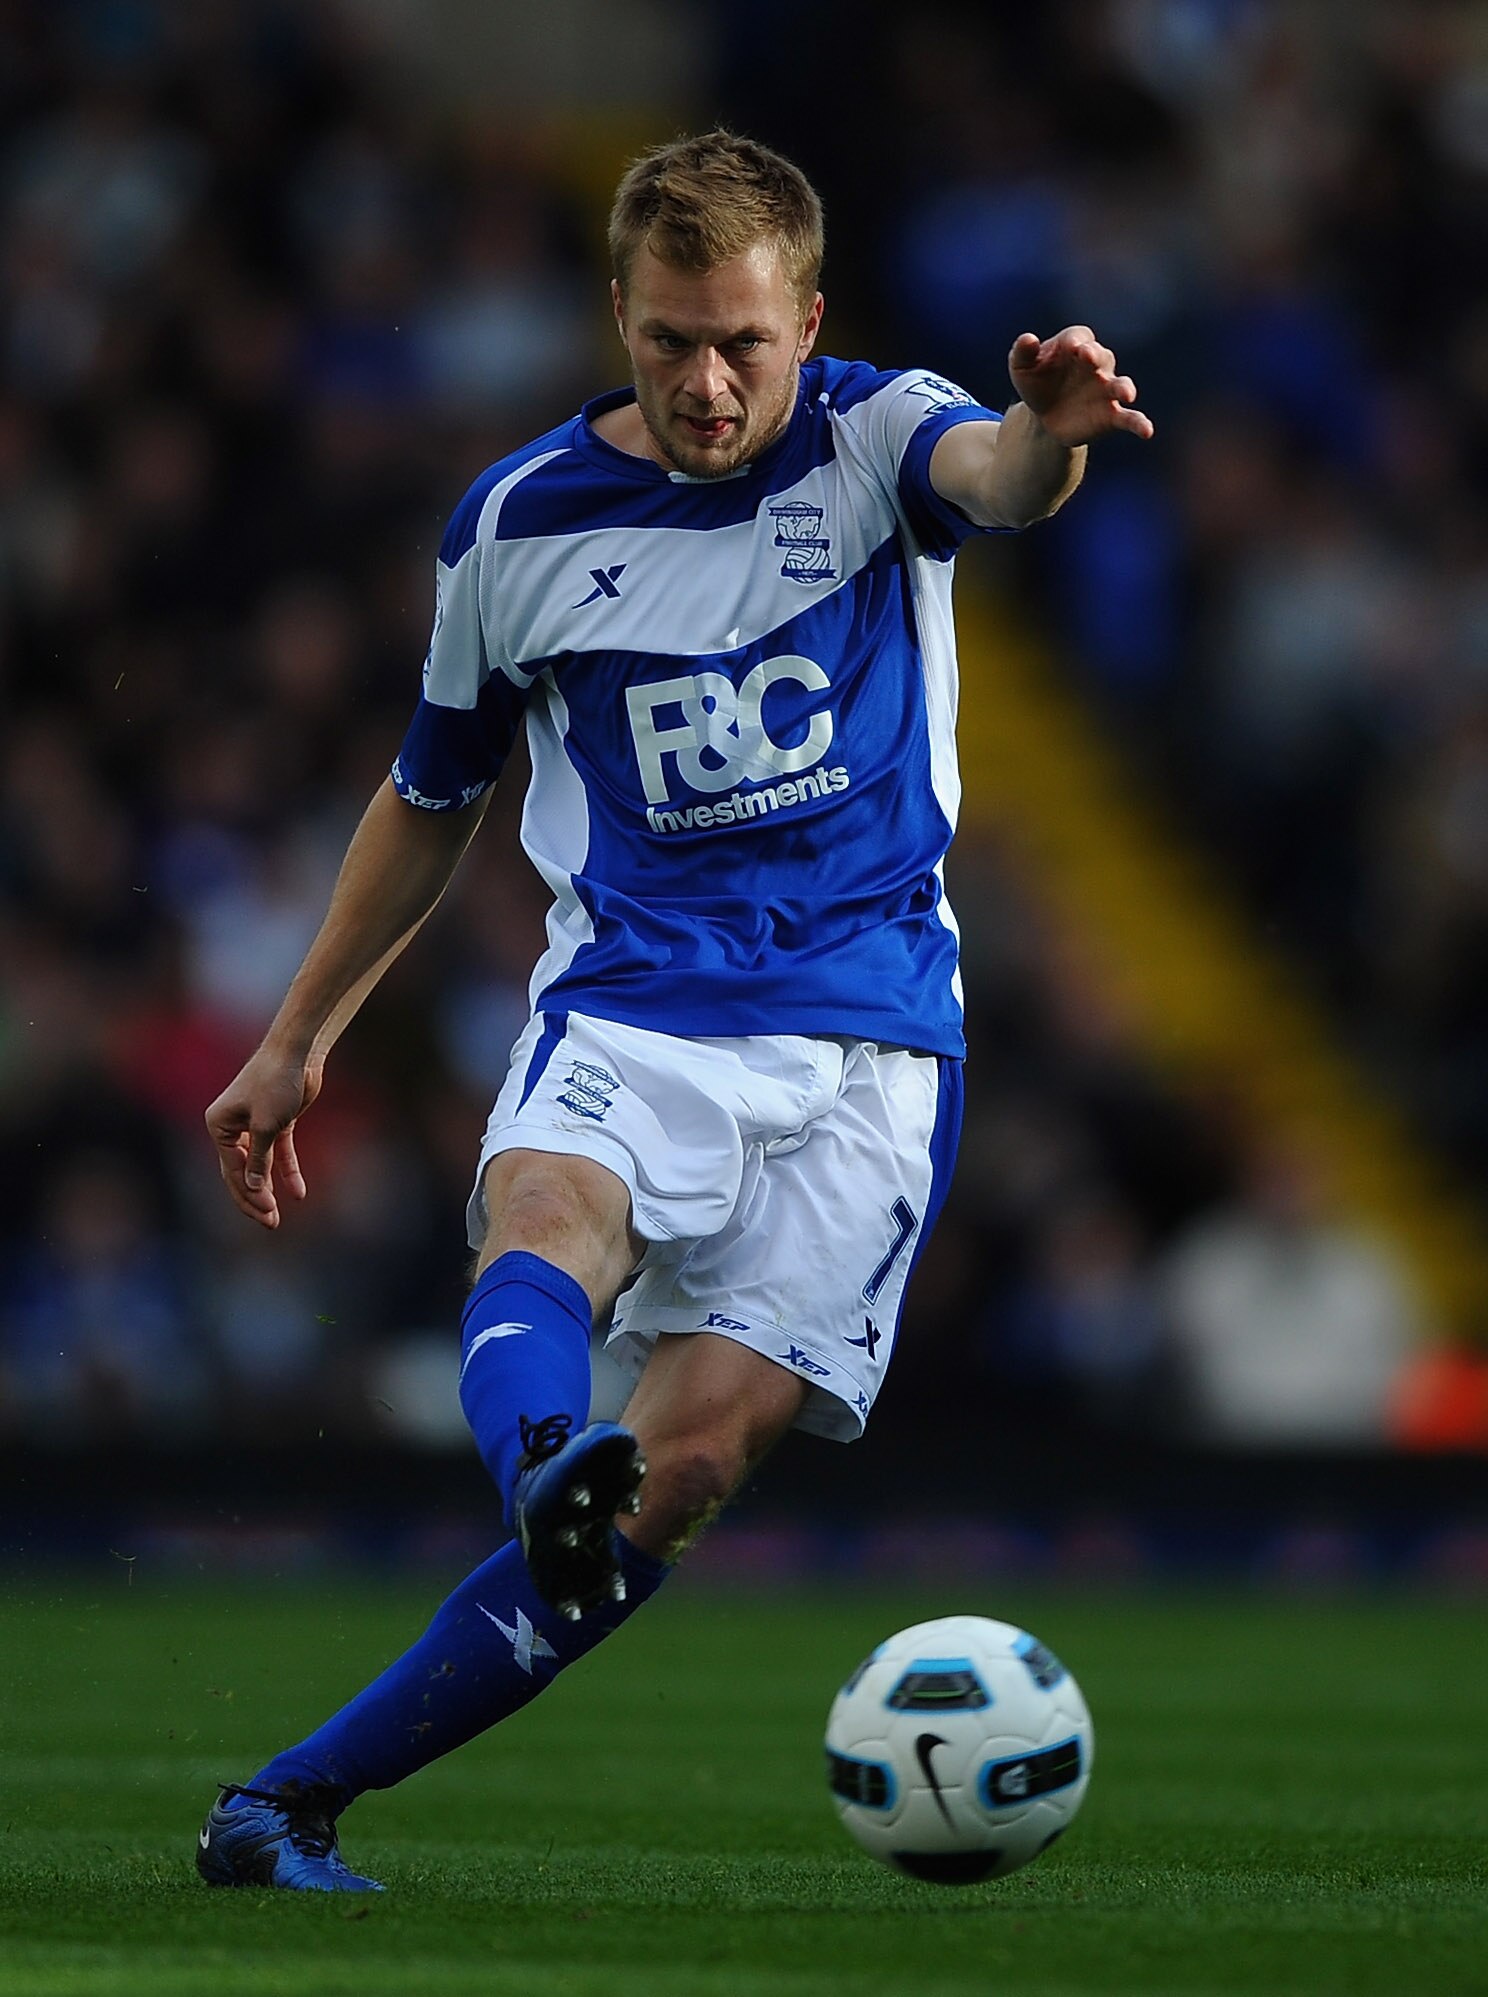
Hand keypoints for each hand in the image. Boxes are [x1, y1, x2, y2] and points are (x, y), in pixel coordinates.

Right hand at [205, 1045, 322, 1228]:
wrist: (298, 1053)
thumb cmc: (276, 1083)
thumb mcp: (266, 1125)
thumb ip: (259, 1159)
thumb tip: (252, 1187)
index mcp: (219, 1126)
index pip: (231, 1169)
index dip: (248, 1193)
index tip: (267, 1209)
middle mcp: (232, 1127)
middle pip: (241, 1171)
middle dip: (254, 1198)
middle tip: (269, 1223)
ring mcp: (254, 1125)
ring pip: (259, 1165)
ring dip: (268, 1189)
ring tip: (277, 1217)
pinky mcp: (276, 1122)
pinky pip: (279, 1152)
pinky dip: (288, 1171)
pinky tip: (298, 1192)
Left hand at [1008, 328, 1152, 447]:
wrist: (1044, 419)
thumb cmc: (1036, 384)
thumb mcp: (1021, 368)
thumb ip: (1022, 352)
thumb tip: (1027, 339)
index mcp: (1076, 346)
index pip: (1079, 337)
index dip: (1075, 341)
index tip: (1070, 348)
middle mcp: (1096, 364)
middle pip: (1102, 355)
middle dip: (1096, 356)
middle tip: (1088, 357)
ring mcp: (1106, 389)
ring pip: (1120, 384)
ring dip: (1124, 387)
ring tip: (1127, 393)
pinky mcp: (1110, 415)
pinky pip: (1128, 417)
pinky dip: (1139, 423)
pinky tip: (1147, 431)